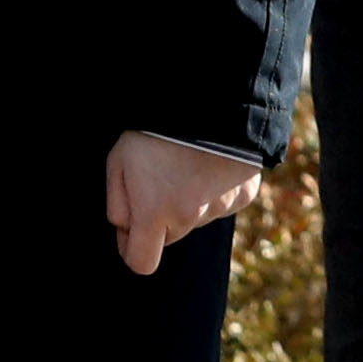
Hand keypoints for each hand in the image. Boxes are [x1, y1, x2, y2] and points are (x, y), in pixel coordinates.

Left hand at [103, 133, 258, 277]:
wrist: (213, 99)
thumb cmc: (155, 130)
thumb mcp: (118, 162)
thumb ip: (117, 205)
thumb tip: (126, 229)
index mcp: (155, 214)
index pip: (142, 262)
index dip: (131, 249)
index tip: (131, 230)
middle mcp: (190, 217)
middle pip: (170, 236)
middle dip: (160, 218)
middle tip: (158, 179)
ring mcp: (221, 207)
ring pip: (196, 219)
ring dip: (189, 202)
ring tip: (186, 164)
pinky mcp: (245, 194)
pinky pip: (223, 204)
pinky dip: (215, 191)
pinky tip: (211, 165)